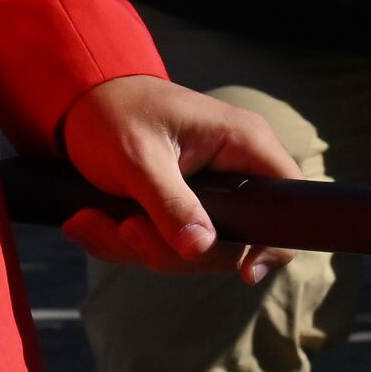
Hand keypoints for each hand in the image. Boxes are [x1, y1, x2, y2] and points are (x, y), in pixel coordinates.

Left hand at [57, 73, 300, 279]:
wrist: (81, 100)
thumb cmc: (113, 113)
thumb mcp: (137, 157)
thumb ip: (170, 202)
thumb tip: (201, 247)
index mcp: (242, 142)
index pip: (289, 202)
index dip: (273, 242)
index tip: (244, 271)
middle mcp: (236, 168)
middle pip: (235, 242)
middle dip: (172, 250)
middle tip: (124, 231)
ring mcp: (212, 191)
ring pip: (196, 249)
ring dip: (139, 247)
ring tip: (88, 220)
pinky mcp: (187, 206)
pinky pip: (171, 243)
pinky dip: (130, 243)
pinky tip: (91, 222)